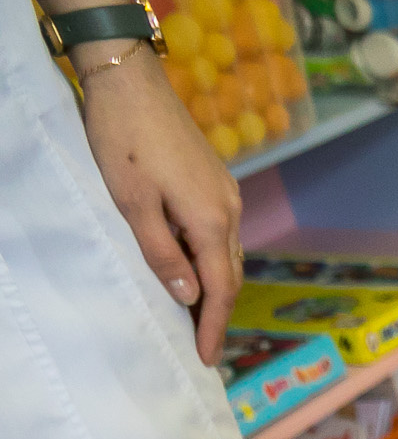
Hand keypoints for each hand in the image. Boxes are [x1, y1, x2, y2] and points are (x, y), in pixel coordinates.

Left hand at [77, 48, 241, 359]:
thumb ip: (162, 253)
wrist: (131, 80)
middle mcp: (229, 210)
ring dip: (216, 285)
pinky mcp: (215, 180)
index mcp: (211, 220)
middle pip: (232, 274)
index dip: (214, 326)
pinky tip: (194, 263)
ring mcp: (225, 193)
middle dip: (219, 311)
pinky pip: (222, 232)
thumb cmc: (124, 139)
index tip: (207, 358)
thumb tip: (189, 296)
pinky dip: (213, 258)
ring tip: (196, 310)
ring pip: (228, 253)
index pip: (220, 289)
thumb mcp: (132, 202)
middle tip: (201, 342)